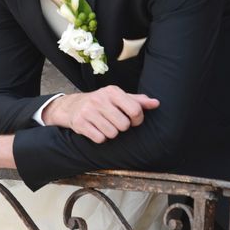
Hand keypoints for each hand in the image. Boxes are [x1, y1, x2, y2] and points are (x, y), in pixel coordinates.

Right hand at [42, 85, 159, 142]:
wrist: (72, 106)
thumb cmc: (101, 103)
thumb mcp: (118, 98)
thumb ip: (138, 101)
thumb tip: (156, 103)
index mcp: (111, 91)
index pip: (135, 110)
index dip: (137, 120)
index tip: (132, 120)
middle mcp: (99, 99)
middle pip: (124, 125)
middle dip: (122, 127)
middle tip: (115, 122)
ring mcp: (88, 111)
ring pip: (112, 133)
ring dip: (110, 133)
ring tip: (104, 125)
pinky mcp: (79, 123)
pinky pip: (100, 138)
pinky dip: (100, 138)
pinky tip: (95, 130)